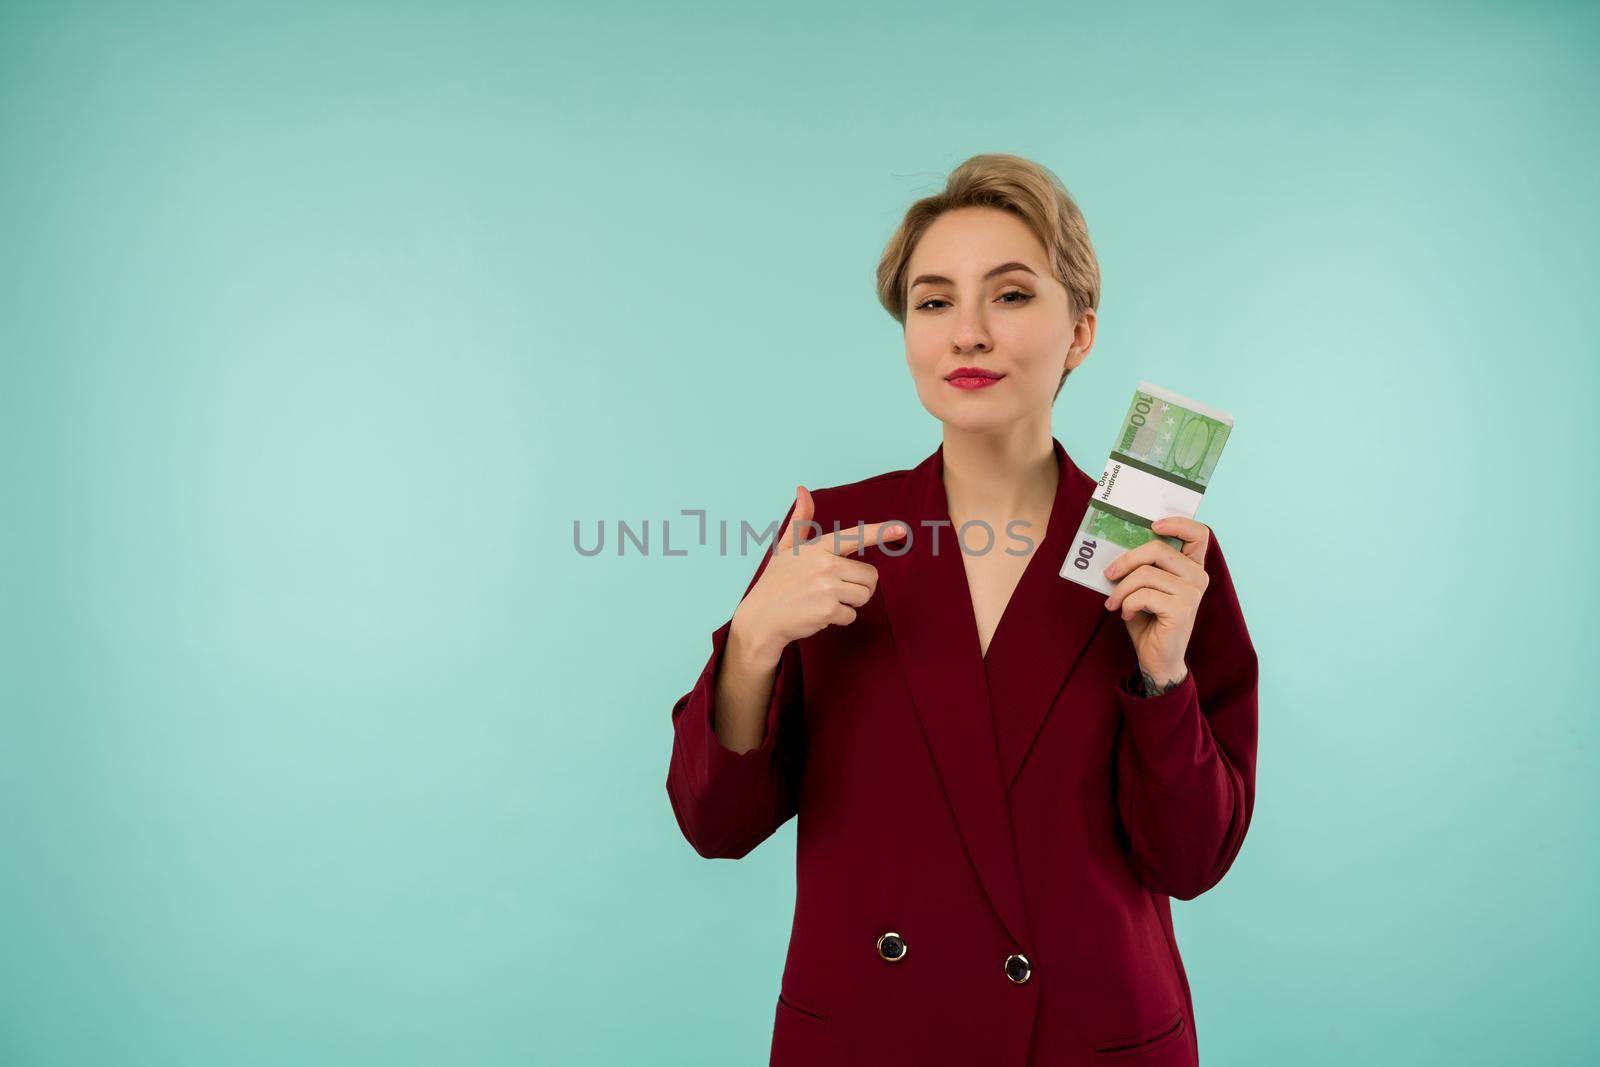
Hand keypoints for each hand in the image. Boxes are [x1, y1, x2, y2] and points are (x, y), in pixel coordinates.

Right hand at [730, 485, 908, 668]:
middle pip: (870, 576)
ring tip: (823, 602)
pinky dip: (839, 619)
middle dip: (858, 586)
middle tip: (833, 590)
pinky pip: (851, 615)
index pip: (854, 537)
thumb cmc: (775, 583)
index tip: (902, 529)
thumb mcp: (785, 548)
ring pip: (864, 596)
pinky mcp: (827, 610)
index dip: (880, 532)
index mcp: (818, 547)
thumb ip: (800, 520)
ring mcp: (827, 587)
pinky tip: (818, 615)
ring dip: (849, 603)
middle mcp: (825, 564)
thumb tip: (802, 489)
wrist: (760, 619)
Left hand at [1101, 516, 1210, 686]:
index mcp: (1192, 568)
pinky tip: (1127, 616)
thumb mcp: (1145, 588)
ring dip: (1121, 589)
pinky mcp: (1182, 609)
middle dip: (1126, 561)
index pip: (1199, 534)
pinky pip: (1143, 595)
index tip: (1153, 525)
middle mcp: (1198, 577)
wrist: (1158, 659)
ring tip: (1115, 603)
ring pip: (1145, 573)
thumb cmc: (1149, 620)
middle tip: (1109, 575)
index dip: (1178, 523)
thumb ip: (1143, 566)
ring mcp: (1192, 593)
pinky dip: (1127, 604)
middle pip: (1158, 549)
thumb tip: (1117, 545)